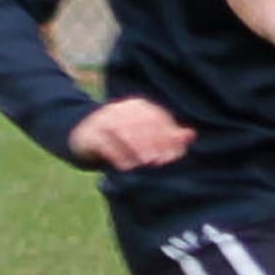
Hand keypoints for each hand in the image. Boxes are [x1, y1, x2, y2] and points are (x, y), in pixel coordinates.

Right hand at [68, 97, 195, 169]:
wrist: (84, 134)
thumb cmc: (123, 137)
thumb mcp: (145, 133)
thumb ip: (167, 135)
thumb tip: (191, 135)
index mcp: (139, 106)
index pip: (157, 117)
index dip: (166, 136)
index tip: (173, 155)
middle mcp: (122, 109)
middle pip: (141, 123)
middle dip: (153, 142)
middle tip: (161, 161)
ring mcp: (104, 120)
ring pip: (122, 131)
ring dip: (136, 147)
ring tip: (146, 163)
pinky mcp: (90, 134)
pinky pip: (104, 143)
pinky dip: (116, 155)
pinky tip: (125, 167)